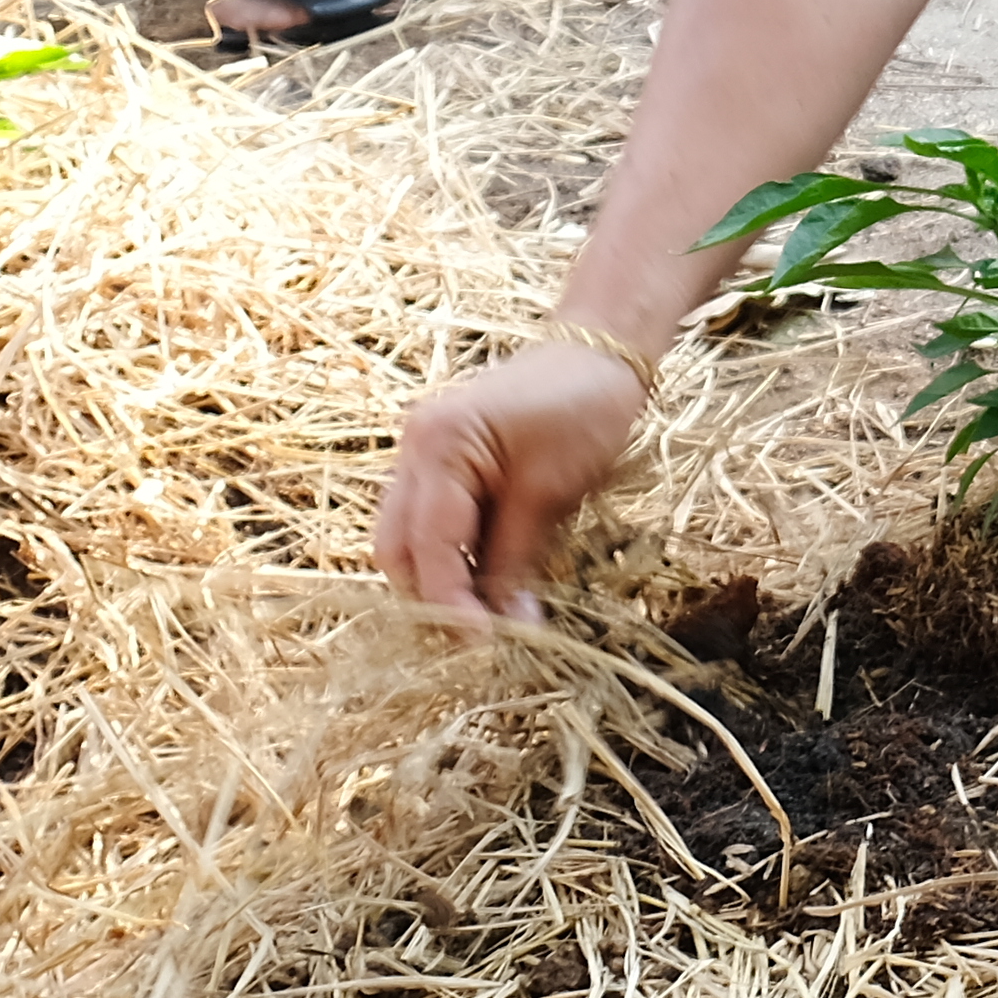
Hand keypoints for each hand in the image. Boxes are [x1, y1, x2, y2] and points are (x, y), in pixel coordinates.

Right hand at [373, 338, 655, 621]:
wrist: (599, 353)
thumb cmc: (582, 408)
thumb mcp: (551, 492)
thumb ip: (518, 560)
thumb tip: (511, 625)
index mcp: (437, 445)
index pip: (428, 545)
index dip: (451, 602)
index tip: (482, 645)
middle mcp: (413, 449)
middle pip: (399, 546)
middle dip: (432, 596)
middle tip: (480, 638)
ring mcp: (420, 454)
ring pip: (407, 538)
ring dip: (439, 580)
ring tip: (485, 617)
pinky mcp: (441, 463)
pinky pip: (429, 521)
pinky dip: (451, 555)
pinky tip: (484, 580)